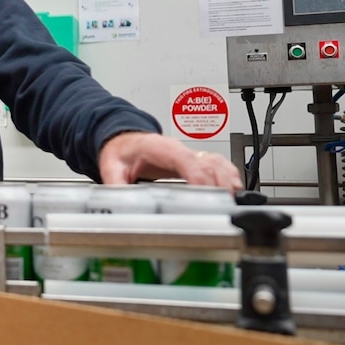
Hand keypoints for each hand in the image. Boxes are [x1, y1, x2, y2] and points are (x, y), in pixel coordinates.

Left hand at [98, 132, 242, 190]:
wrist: (122, 140)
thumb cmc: (120, 151)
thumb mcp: (111, 168)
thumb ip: (115, 185)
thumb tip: (120, 202)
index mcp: (158, 148)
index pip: (184, 159)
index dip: (198, 175)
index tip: (205, 192)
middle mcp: (177, 148)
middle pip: (205, 162)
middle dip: (217, 183)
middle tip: (222, 204)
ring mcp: (187, 152)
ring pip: (215, 161)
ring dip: (226, 178)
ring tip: (232, 199)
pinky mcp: (192, 159)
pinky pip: (216, 162)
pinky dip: (228, 173)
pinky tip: (233, 186)